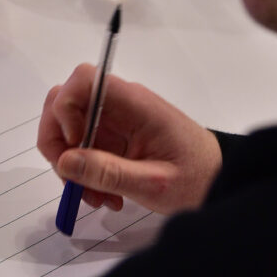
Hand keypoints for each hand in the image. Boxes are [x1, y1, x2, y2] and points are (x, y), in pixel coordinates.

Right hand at [38, 64, 221, 214]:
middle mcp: (120, 105)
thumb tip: (65, 161)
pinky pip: (82, 148)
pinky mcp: (113, 138)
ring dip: (70, 163)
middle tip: (70, 176)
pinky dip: (83, 172)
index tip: (73, 142)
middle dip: (57, 141)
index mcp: (135, 104)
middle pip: (65, 102)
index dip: (66, 106)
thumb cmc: (197, 178)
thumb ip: (109, 173)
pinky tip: (104, 195)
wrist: (219, 181)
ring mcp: (114, 121)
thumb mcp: (155, 184)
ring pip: (68, 128)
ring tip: (96, 197)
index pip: (84, 79)